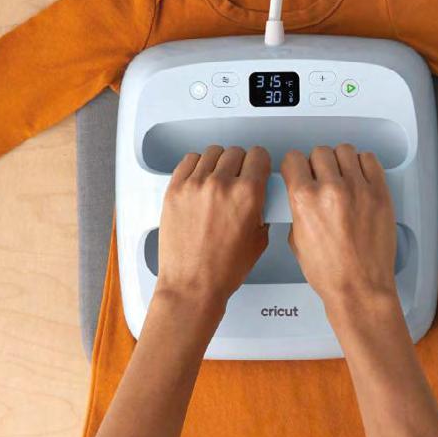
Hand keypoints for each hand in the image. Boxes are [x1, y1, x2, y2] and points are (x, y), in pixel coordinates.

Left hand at [157, 145, 270, 308]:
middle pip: (236, 152)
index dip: (260, 163)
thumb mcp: (259, 240)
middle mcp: (221, 184)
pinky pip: (188, 161)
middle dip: (240, 164)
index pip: (258, 155)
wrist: (192, 285)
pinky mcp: (175, 190)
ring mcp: (195, 185)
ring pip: (212, 153)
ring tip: (218, 179)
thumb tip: (260, 197)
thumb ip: (262, 211)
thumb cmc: (223, 270)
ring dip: (219, 162)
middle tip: (238, 178)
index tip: (257, 168)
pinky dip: (197, 166)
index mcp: (247, 194)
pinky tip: (200, 179)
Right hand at [281, 145, 396, 310]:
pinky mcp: (380, 193)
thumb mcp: (296, 240)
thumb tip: (302, 194)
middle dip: (317, 164)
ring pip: (344, 151)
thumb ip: (298, 209)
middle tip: (321, 177)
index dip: (295, 166)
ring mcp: (358, 190)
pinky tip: (359, 177)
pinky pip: (369, 160)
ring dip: (340, 162)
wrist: (359, 287)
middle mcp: (331, 190)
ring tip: (342, 176)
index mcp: (305, 200)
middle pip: (319, 152)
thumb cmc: (331, 272)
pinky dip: (362, 164)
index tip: (299, 170)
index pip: (294, 159)